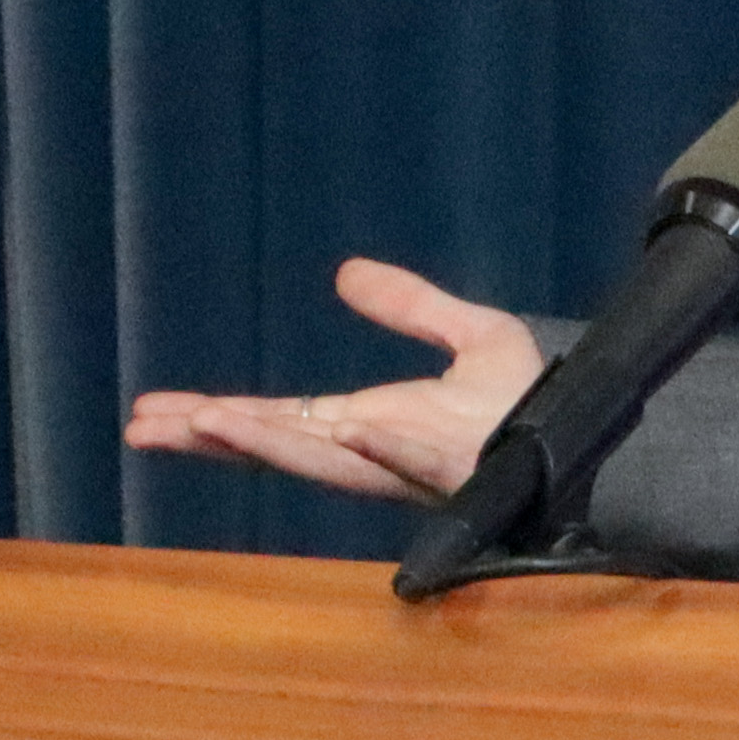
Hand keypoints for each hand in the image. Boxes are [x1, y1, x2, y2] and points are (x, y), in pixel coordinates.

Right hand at [121, 260, 541, 504]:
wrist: (593, 437)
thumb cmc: (533, 403)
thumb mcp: (469, 336)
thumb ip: (412, 307)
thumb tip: (346, 274)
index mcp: (370, 428)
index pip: (280, 425)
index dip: (219, 419)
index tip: (157, 412)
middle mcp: (379, 455)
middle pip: (281, 448)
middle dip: (214, 438)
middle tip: (144, 429)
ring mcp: (415, 465)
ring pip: (329, 459)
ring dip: (271, 442)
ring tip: (208, 423)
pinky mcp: (460, 465)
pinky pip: (416, 456)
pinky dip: (382, 445)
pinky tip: (347, 427)